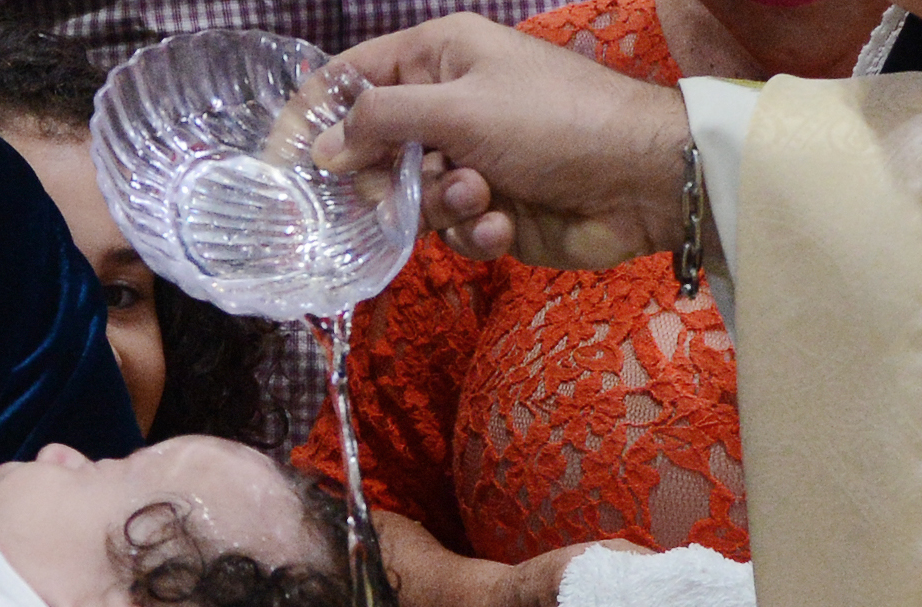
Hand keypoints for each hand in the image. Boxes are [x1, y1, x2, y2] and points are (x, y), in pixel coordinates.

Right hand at [313, 14, 690, 269]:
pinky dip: (475, 233)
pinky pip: (451, 231)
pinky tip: (506, 225)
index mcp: (439, 57)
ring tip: (484, 198)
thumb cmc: (554, 123)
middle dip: (391, 179)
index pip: (352, 78)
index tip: (281, 162)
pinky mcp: (492, 211)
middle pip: (375, 152)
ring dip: (443, 208)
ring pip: (411, 200)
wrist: (640, 182)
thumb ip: (380, 124)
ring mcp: (470, 161)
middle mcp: (449, 106)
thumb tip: (321, 148)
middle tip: (416, 186)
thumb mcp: (458, 108)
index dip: (313, 117)